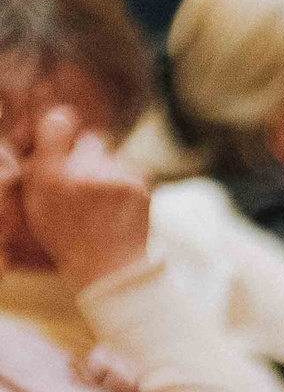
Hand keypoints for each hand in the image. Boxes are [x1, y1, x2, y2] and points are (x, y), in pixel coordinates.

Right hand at [13, 106, 150, 289]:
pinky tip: (120, 203)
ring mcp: (113, 179)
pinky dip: (128, 180)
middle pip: (91, 139)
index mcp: (51, 176)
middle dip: (89, 153)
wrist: (109, 268)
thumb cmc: (67, 236)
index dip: (62, 124)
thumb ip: (38, 166)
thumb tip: (52, 125)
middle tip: (87, 179)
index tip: (64, 128)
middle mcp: (81, 173)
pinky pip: (133, 168)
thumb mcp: (37, 204)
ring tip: (105, 199)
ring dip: (110, 169)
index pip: (57, 123)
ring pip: (115, 155)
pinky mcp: (138, 186)